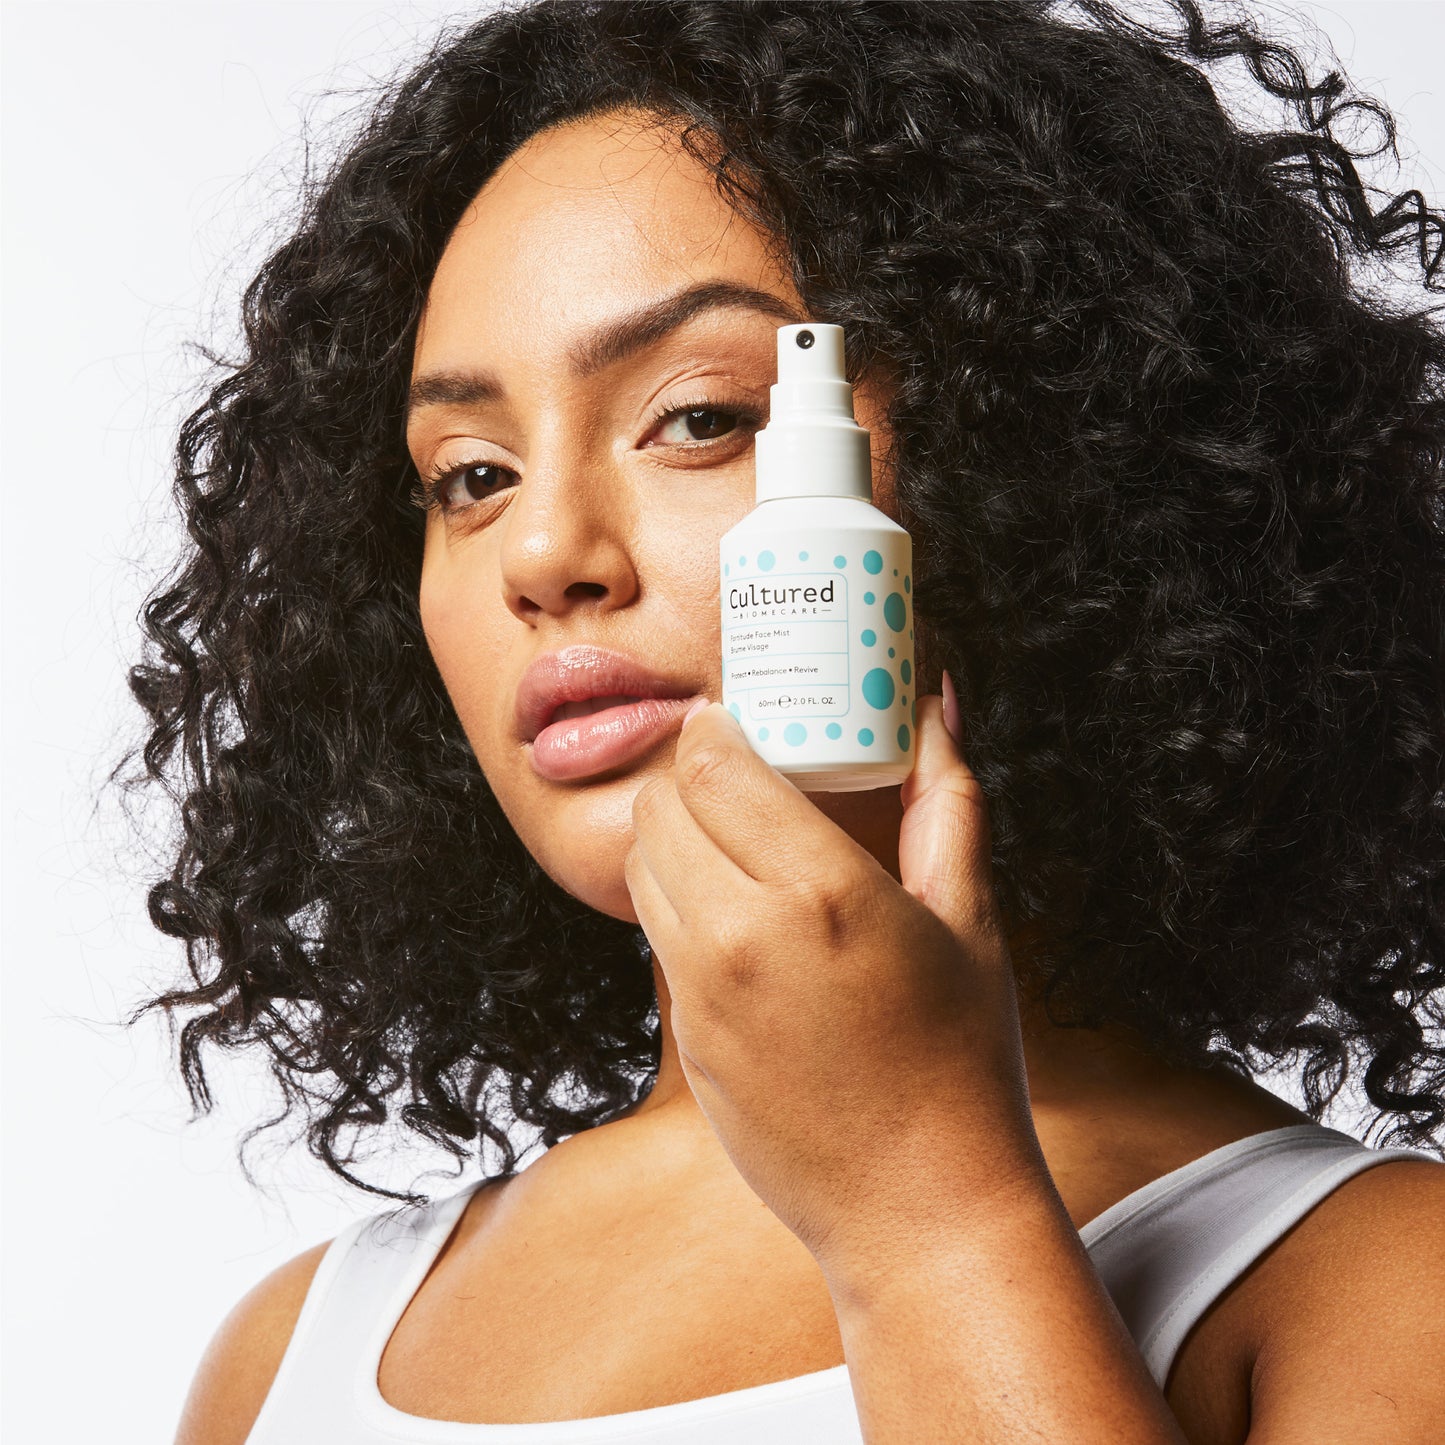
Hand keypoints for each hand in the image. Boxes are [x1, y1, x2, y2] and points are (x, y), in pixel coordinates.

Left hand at [624, 681, 1045, 1292]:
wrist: (919, 1206)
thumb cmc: (962, 1057)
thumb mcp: (970, 917)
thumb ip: (945, 797)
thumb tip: (938, 700)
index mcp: (819, 889)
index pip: (712, 767)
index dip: (709, 728)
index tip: (729, 717)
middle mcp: (740, 934)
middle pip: (658, 809)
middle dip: (685, 776)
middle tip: (729, 771)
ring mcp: (699, 992)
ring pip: (641, 870)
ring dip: (670, 836)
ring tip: (728, 837)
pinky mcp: (683, 1037)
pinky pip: (656, 936)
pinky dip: (678, 903)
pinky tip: (735, 914)